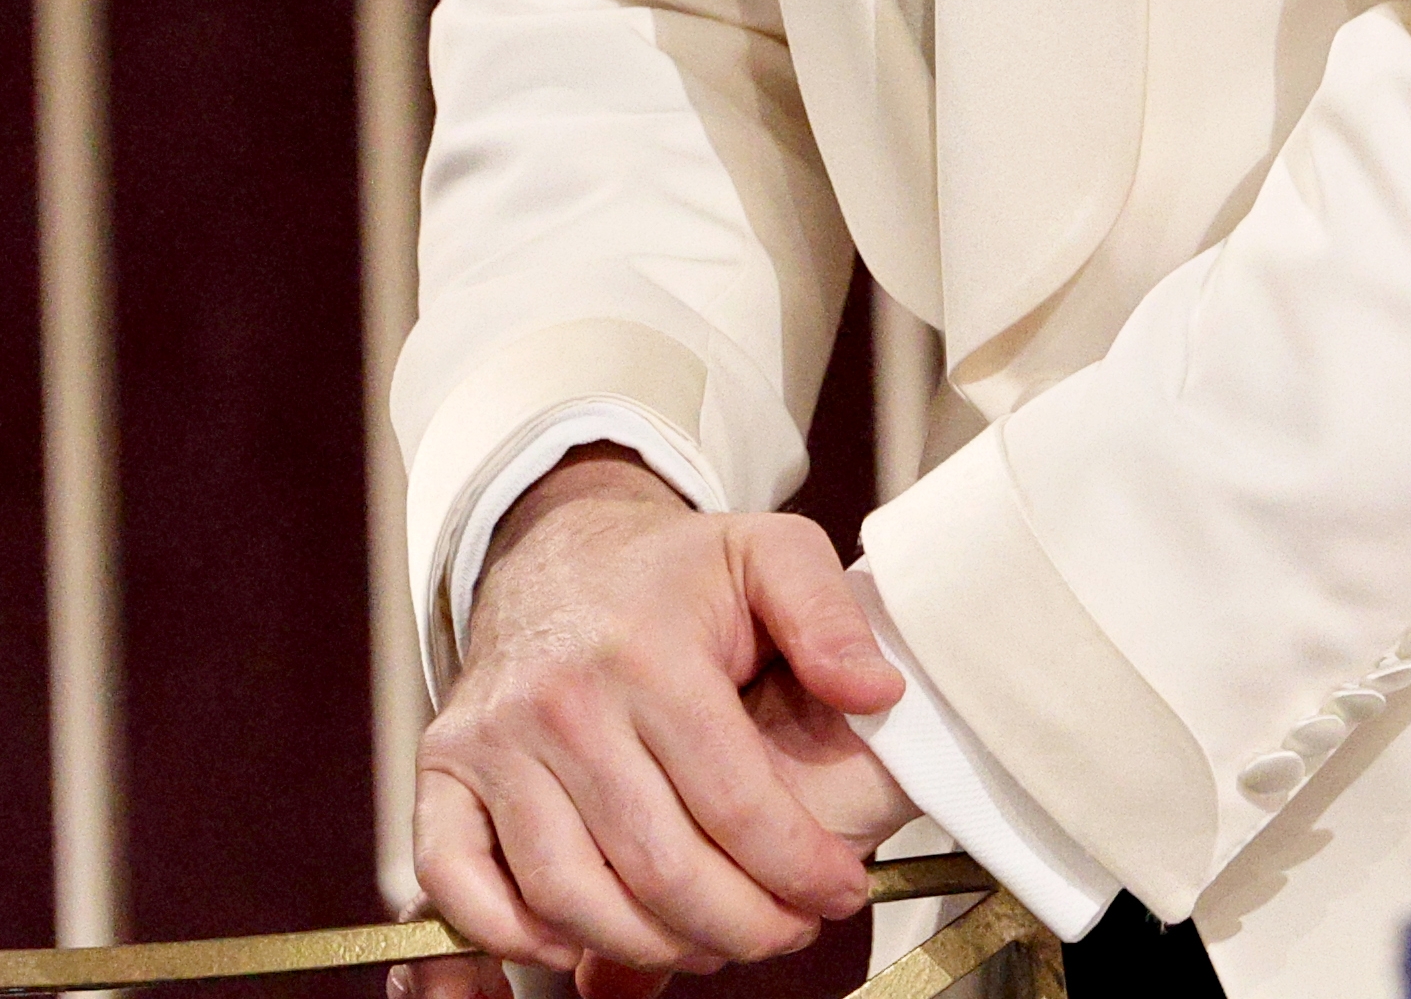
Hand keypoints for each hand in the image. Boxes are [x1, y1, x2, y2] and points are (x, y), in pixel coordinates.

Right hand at [393, 448, 911, 998]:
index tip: (840, 890)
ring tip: (712, 941)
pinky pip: (463, 886)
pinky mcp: (444, 770)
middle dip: (739, 925)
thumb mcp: (769, 553)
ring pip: (571, 895)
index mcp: (647, 649)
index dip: (798, 866)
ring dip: (651, 948)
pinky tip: (590, 942)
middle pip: (657, 866)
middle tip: (786, 932)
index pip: (734, 800)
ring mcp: (494, 739)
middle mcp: (561, 699)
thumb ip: (829, 617)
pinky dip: (520, 936)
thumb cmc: (671, 572)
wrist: (557, 550)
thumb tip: (877, 691)